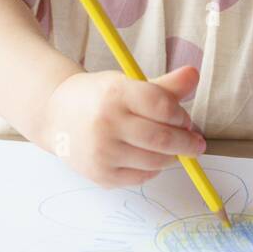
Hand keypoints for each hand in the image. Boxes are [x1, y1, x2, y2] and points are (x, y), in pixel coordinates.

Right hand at [35, 64, 205, 188]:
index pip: (161, 105)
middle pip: (162, 138)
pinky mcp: (101, 175)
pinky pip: (142, 177)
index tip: (185, 119)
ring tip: (173, 148)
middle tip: (195, 141)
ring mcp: (103, 152)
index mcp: (115, 94)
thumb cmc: (99, 97)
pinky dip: (154, 169)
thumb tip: (194, 74)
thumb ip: (164, 85)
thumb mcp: (128, 83)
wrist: (56, 116)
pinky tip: (151, 157)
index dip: (180, 114)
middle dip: (186, 142)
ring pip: (155, 161)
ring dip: (172, 156)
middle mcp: (106, 123)